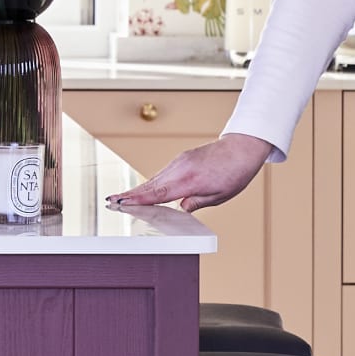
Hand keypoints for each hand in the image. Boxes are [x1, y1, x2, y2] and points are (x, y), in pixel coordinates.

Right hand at [107, 133, 274, 213]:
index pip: (158, 193)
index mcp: (190, 180)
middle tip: (111, 201)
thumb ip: (197, 203)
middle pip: (150, 185)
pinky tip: (144, 190)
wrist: (243, 147)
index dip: (137, 200)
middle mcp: (181, 168)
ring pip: (155, 178)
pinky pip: (163, 173)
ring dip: (138, 189)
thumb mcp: (220, 195)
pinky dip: (152, 182)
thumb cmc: (236, 171)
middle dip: (130, 194)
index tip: (120, 203)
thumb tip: (180, 208)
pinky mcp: (182, 158)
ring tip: (121, 199)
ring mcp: (180, 161)